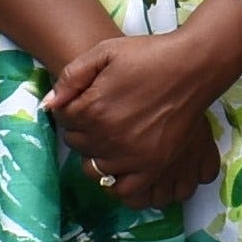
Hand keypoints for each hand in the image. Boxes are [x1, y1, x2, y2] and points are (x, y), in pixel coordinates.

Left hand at [49, 10, 241, 207]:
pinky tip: (122, 164)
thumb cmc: (149, 55)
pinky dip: (118, 181)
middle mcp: (107, 137)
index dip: (72, 107)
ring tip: (113, 137)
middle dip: (84, 129)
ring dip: (99, 154)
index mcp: (91, 108)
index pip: (62, 118)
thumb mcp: (105, 52)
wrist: (193, 67)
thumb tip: (49, 105)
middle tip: (103, 115)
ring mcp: (130, 155)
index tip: (88, 99)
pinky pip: (124, 189)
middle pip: (76, 143)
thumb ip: (72, 76)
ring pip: (95, 168)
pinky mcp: (153, 166)